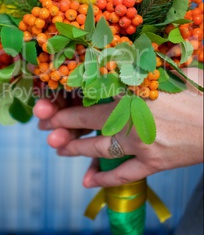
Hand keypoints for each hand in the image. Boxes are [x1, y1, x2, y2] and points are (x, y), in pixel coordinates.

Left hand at [33, 67, 202, 187]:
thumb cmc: (197, 90)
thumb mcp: (166, 69)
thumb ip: (139, 65)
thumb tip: (116, 53)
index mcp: (132, 92)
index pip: (89, 97)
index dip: (65, 105)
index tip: (47, 108)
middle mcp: (130, 119)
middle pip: (88, 123)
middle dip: (62, 127)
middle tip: (45, 130)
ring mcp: (140, 144)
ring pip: (99, 148)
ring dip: (76, 149)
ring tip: (59, 150)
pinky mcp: (154, 163)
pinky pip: (124, 174)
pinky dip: (104, 178)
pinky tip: (87, 181)